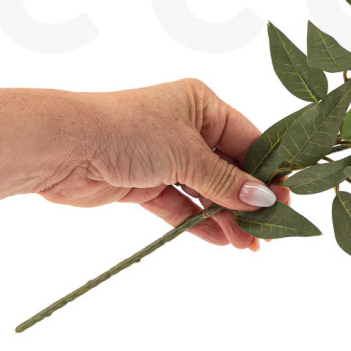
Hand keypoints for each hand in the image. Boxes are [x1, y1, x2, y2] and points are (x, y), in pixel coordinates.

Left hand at [35, 78, 289, 250]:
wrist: (63, 147)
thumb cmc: (128, 131)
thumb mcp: (187, 154)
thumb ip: (226, 182)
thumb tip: (265, 200)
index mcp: (202, 105)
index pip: (248, 139)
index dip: (267, 171)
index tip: (286, 200)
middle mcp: (187, 128)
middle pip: (229, 169)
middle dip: (247, 200)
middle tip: (269, 231)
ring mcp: (165, 157)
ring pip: (206, 191)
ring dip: (226, 217)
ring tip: (247, 245)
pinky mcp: (144, 184)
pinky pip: (180, 206)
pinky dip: (198, 222)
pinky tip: (220, 241)